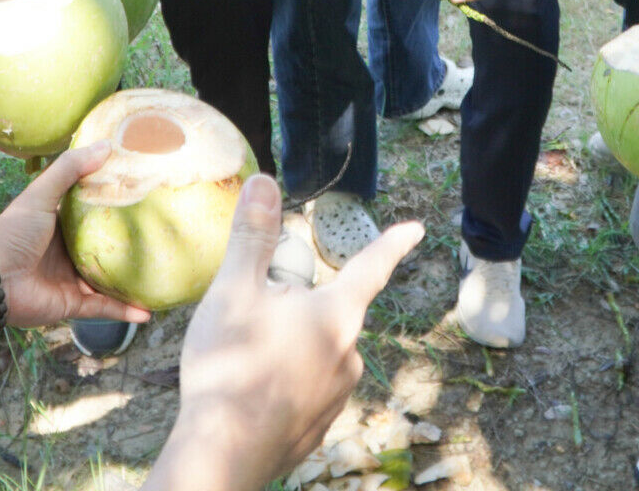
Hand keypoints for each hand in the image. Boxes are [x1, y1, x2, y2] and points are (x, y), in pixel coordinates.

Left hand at [0, 143, 151, 327]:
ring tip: (161, 275)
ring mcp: (71, 279)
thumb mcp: (41, 194)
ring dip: (132, 281)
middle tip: (161, 235)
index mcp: (60, 224)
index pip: (94, 212)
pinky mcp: (72, 303)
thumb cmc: (13, 232)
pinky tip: (149, 311)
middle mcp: (68, 251)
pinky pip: (104, 308)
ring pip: (109, 280)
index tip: (145, 193)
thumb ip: (69, 169)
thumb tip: (108, 145)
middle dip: (129, 244)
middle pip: (105, 247)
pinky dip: (125, 311)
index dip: (117, 204)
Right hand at [162, 176, 422, 487]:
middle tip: (251, 317)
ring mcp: (337, 396)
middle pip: (328, 311)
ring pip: (316, 350)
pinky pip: (306, 387)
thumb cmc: (230, 367)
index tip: (415, 229)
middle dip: (295, 305)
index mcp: (336, 316)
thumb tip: (264, 183)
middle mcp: (349, 355)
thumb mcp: (234, 291)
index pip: (371, 267)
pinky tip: (252, 390)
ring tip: (244, 358)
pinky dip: (284, 380)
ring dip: (288, 344)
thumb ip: (252, 236)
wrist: (223, 454)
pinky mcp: (320, 427)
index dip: (391, 243)